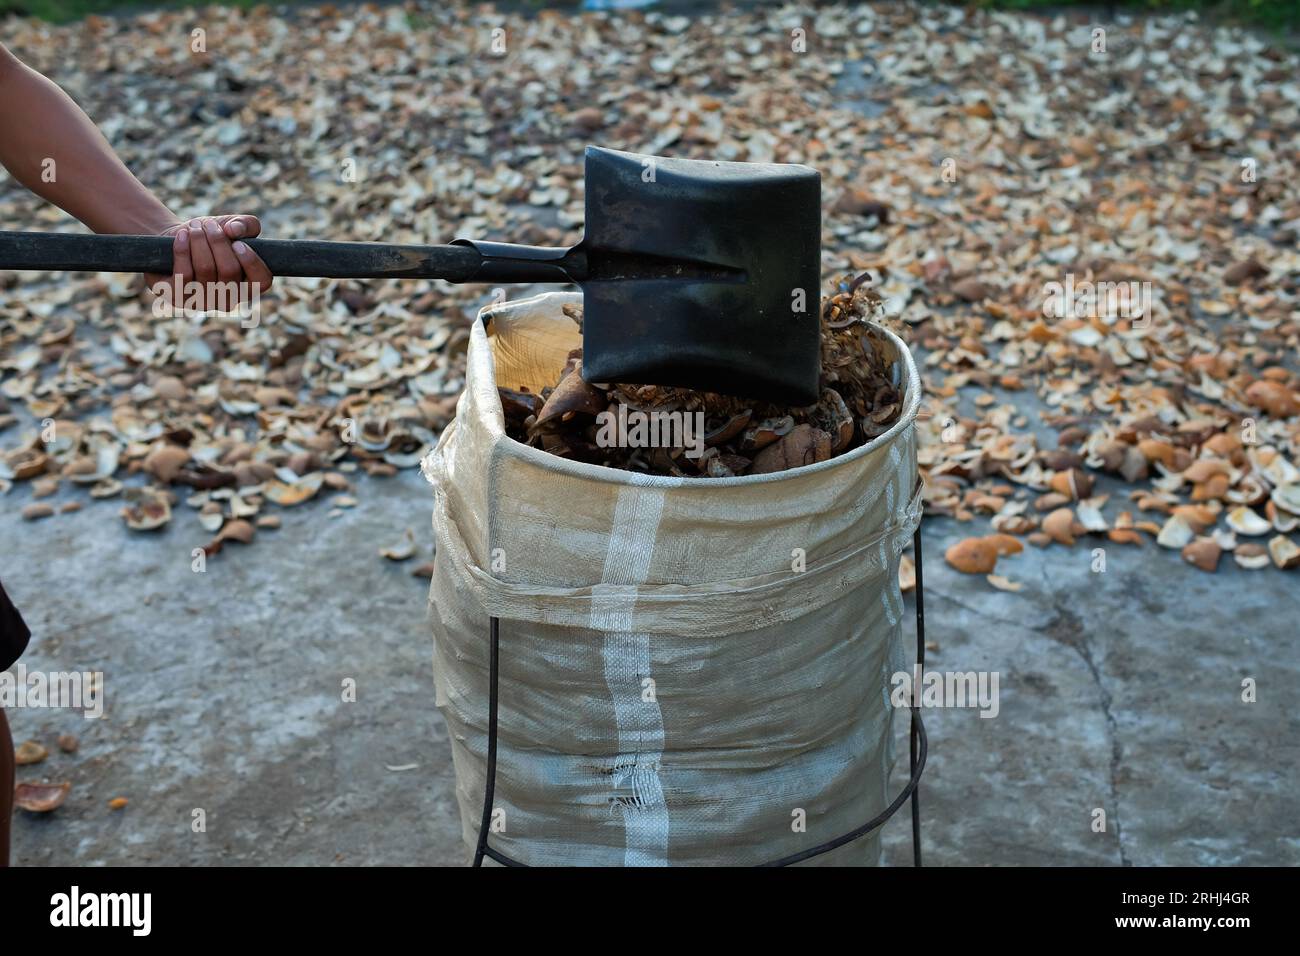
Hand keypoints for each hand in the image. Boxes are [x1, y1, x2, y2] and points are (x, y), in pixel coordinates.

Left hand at [146, 215, 272, 311]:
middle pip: (229, 270)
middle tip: (208, 224)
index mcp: (248, 287)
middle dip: (218, 241)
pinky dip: (182, 250)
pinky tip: (182, 236)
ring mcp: (204, 303)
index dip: (251, 262)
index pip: (261, 281)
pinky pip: (184, 274)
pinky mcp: (179, 299)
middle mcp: (229, 301)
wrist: (177, 241)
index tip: (238, 243)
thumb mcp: (233, 225)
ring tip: (194, 227)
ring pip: (206, 269)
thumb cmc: (211, 237)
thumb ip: (246, 224)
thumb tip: (234, 230)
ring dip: (199, 241)